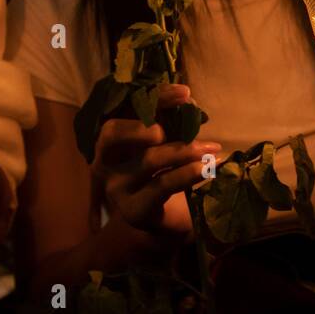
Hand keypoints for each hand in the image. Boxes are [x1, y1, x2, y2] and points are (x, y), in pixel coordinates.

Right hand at [92, 83, 219, 238]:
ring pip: (147, 159)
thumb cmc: (163, 172)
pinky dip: (187, 174)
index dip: (152, 98)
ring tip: (210, 149)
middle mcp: (104, 160)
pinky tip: (205, 169)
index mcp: (110, 138)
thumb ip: (170, 121)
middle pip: (112, 133)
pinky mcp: (133, 209)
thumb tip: (188, 100)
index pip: (123, 109)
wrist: (167, 220)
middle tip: (178, 124)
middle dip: (144, 122)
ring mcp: (115, 186)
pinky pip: (162, 184)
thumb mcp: (164, 142)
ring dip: (184, 150)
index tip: (184, 93)